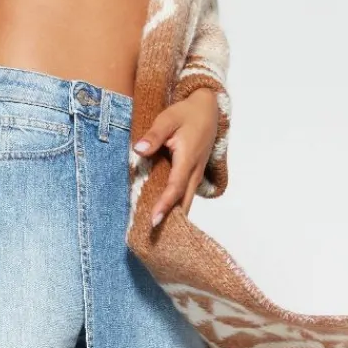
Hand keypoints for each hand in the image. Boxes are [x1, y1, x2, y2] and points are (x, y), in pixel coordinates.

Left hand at [134, 86, 219, 227]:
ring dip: (175, 216)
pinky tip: (165, 215)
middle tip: (155, 238)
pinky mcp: (194, 174)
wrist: (208, 109)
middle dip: (171, 220)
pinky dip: (177, 206)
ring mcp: (196, 174)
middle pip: (184, 201)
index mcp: (188, 158)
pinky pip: (186, 194)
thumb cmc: (186, 114)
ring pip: (187, 200)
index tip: (153, 221)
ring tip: (159, 233)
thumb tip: (138, 150)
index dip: (164, 205)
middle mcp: (194, 170)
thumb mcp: (167, 118)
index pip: (174, 187)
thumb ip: (154, 135)